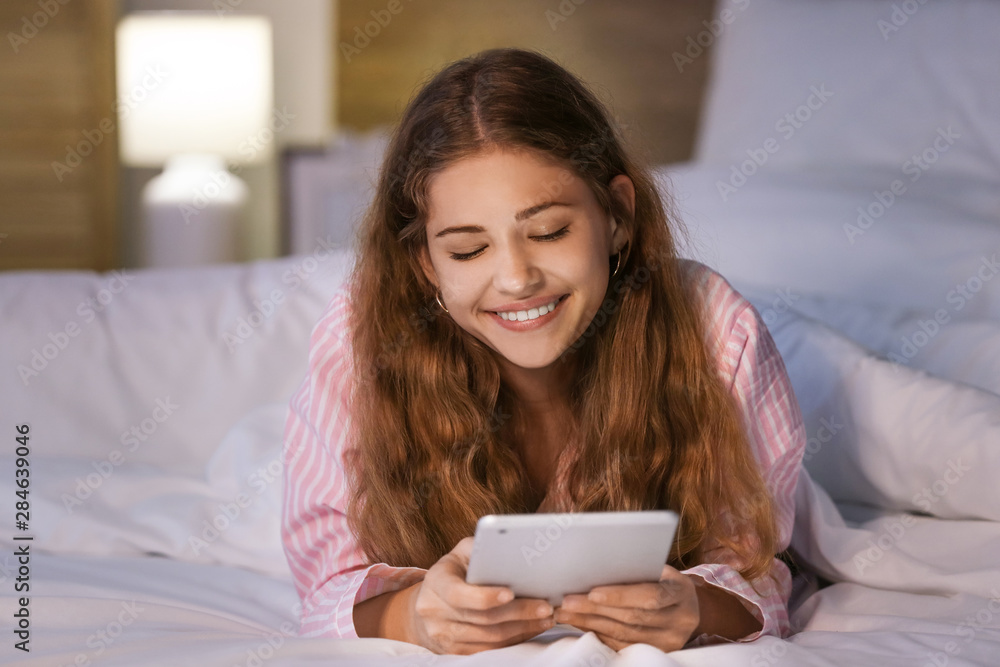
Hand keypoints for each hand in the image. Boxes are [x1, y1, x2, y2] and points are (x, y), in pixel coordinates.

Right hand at [408, 537, 555, 653]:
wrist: (427, 603)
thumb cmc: (454, 571)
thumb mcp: (461, 553)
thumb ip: (480, 549)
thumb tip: (511, 547)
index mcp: (436, 582)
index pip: (458, 594)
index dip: (485, 596)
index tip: (511, 593)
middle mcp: (434, 611)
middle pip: (482, 618)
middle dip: (518, 612)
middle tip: (545, 606)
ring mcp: (442, 635)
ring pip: (489, 638)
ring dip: (522, 629)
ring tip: (545, 618)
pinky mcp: (453, 651)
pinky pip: (488, 650)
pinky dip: (513, 640)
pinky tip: (530, 629)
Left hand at [553, 565, 699, 651]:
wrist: (688, 607)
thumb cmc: (665, 580)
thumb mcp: (661, 569)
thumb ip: (637, 569)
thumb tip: (597, 566)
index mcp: (681, 593)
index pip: (651, 596)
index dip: (621, 595)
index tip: (592, 592)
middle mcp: (680, 621)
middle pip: (633, 617)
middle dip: (596, 609)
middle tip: (568, 602)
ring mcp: (669, 641)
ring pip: (624, 634)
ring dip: (591, 623)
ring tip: (567, 614)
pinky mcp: (656, 652)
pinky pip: (622, 646)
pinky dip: (599, 634)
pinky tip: (581, 625)